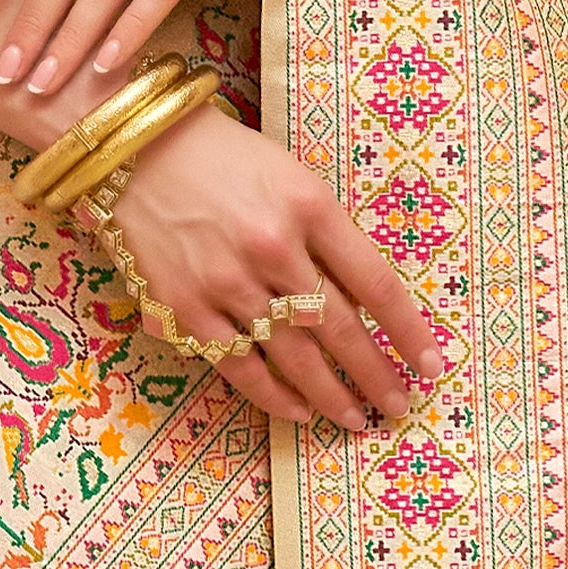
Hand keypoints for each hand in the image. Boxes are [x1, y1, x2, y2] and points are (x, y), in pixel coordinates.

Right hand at [104, 101, 445, 429]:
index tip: (430, 364)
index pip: (375, 283)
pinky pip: (241, 366)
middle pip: (340, 329)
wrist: (136, 151)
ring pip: (294, 358)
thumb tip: (364, 303)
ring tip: (356, 417)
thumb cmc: (225, 157)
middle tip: (399, 405)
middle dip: (377, 375)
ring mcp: (227, 282)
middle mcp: (272, 247)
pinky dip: (275, 395)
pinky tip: (298, 410)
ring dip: (331, 395)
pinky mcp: (185, 309)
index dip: (407, 331)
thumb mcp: (290, 175)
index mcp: (308, 205)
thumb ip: (325, 234)